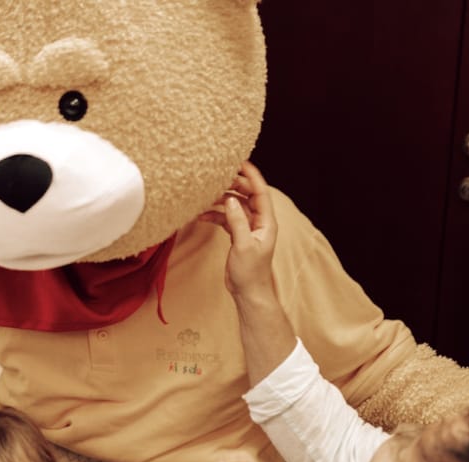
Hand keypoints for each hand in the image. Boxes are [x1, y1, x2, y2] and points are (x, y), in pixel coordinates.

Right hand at [200, 161, 277, 298]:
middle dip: (234, 185)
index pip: (261, 192)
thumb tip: (229, 200)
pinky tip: (202, 215)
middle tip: (218, 176)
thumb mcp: (243, 245)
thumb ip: (237, 221)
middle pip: (247, 196)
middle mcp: (259, 222)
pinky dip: (216, 216)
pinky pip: (227, 219)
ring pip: (235, 206)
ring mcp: (248, 229)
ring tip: (207, 195)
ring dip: (222, 200)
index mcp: (266, 222)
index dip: (251, 176)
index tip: (240, 162)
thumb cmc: (250, 272)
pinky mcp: (238, 236)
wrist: (248, 292)